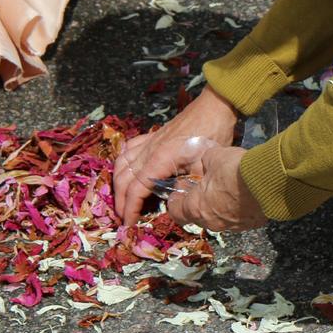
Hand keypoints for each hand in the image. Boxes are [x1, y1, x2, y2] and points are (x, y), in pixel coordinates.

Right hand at [113, 87, 239, 224]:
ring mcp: (149, 141)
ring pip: (121, 163)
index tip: (128, 225)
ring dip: (117, 183)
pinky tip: (124, 170)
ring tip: (121, 199)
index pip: (136, 189)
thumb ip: (186, 187)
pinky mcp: (153, 135)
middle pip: (124, 178)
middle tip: (122, 218)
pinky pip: (128, 148)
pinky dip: (122, 162)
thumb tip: (171, 206)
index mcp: (160, 159)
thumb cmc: (213, 135)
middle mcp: (149, 150)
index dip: (130, 208)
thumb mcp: (203, 167)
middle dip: (120, 201)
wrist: (215, 107)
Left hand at [165, 145, 266, 231]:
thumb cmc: (234, 169)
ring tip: (227, 189)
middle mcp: (212, 222)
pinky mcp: (251, 224)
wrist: (268, 181)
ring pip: (219, 218)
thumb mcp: (213, 156)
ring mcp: (233, 226)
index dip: (175, 201)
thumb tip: (207, 164)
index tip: (180, 191)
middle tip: (205, 185)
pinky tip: (244, 194)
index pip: (176, 212)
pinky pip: (239, 218)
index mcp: (196, 208)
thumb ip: (205, 163)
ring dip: (219, 206)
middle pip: (198, 215)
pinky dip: (239, 208)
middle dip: (199, 201)